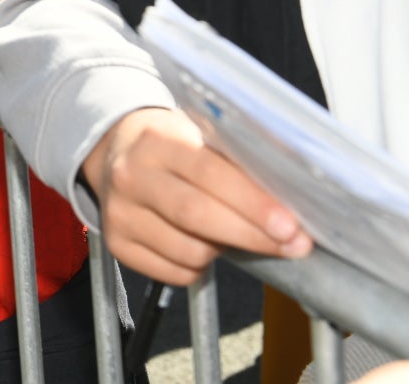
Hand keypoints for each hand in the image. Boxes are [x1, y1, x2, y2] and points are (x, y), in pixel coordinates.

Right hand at [81, 108, 311, 284]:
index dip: (252, 203)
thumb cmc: (172, 144)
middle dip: (252, 235)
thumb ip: (233, 160)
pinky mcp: (117, 245)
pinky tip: (202, 245)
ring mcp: (119, 214)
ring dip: (224, 251)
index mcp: (156, 142)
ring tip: (233, 234)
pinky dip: (199, 267)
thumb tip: (289, 197)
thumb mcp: (197, 135)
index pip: (208, 173)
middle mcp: (131, 177)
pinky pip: (175, 273)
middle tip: (292, 245)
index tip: (290, 225)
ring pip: (189, 251)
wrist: (115, 151)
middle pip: (196, 215)